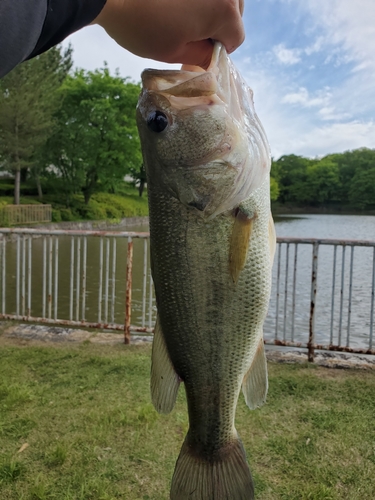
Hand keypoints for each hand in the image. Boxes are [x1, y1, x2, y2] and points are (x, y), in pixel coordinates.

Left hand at [94, 0, 244, 67]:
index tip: (198, 51)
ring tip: (181, 13)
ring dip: (208, 6)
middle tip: (188, 32)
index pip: (236, 37)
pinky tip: (177, 2)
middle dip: (215, 24)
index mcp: (225, 11)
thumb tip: (212, 56)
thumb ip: (201, 57)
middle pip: (233, 11)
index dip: (217, 49)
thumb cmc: (142, 25)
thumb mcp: (174, 52)